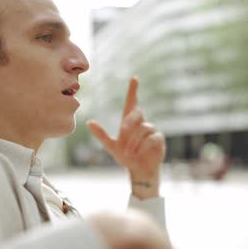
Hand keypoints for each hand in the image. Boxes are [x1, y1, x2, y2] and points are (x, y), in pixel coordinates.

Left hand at [87, 77, 165, 198]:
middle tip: (121, 133)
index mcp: (130, 122)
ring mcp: (152, 131)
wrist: (139, 171)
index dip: (133, 90)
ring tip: (128, 152)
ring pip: (143, 128)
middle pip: (137, 113)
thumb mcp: (111, 146)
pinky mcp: (159, 140)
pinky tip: (138, 153)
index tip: (134, 78)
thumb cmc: (126, 157)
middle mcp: (142, 123)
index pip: (132, 102)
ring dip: (133, 140)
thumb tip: (88, 122)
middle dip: (128, 123)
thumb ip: (101, 135)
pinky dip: (143, 146)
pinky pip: (152, 138)